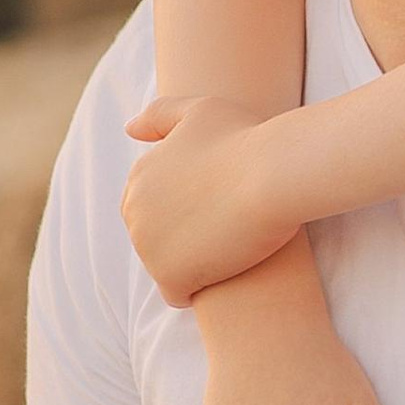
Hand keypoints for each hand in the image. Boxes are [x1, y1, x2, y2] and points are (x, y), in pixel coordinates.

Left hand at [121, 95, 294, 303]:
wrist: (274, 174)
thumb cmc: (247, 139)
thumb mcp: (201, 110)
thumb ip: (161, 116)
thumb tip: (129, 129)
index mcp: (139, 175)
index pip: (155, 206)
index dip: (188, 208)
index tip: (220, 203)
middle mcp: (133, 210)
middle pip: (157, 238)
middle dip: (185, 237)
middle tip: (229, 226)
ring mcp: (147, 245)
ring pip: (166, 266)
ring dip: (193, 263)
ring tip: (231, 248)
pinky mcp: (169, 275)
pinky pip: (176, 294)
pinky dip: (199, 288)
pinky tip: (226, 272)